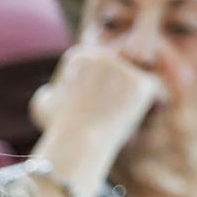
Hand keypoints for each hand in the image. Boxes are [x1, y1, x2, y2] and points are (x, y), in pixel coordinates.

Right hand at [30, 45, 163, 145]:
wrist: (78, 143)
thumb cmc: (59, 129)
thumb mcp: (43, 106)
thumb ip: (51, 91)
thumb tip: (53, 89)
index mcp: (78, 55)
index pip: (99, 72)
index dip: (95, 95)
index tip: (86, 111)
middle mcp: (102, 54)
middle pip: (119, 75)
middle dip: (116, 94)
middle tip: (105, 116)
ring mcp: (124, 66)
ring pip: (135, 84)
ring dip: (130, 101)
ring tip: (115, 119)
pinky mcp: (143, 82)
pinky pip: (153, 96)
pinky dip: (147, 110)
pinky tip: (133, 119)